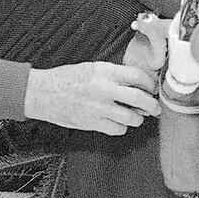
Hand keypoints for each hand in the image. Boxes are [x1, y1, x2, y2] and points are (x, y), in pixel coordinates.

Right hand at [23, 62, 160, 134]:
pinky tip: (118, 122)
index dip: (150, 83)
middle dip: (153, 105)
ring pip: (132, 118)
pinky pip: (117, 129)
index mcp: (105, 72)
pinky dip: (121, 127)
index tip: (152, 88)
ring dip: (138, 118)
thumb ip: (114, 74)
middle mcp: (104, 89)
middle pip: (140, 98)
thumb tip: (136, 82)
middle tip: (155, 108)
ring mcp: (99, 108)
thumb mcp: (92, 67)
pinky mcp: (92, 122)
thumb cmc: (66, 79)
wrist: (43, 93)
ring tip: (136, 116)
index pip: (138, 76)